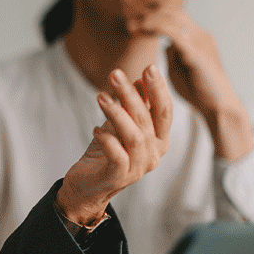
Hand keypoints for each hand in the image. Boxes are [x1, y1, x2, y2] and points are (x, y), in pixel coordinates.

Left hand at [58, 65, 171, 225]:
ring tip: (101, 97)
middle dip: (132, 95)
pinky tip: (95, 129)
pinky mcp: (119, 176)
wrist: (88, 185)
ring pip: (133, 136)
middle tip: (115, 74)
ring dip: (117, 113)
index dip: (158, 89)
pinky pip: (116, 154)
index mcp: (159, 140)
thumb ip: (134, 105)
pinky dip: (107, 139)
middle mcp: (154, 154)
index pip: (164, 111)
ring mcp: (138, 168)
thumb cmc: (106, 152)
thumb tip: (141, 80)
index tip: (150, 67)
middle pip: (147, 119)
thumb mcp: (120, 124)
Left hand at [132, 8, 253, 159]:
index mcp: (198, 38)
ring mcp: (200, 43)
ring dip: (151, 19)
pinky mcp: (196, 55)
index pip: (175, 17)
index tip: (134, 23)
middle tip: (130, 22)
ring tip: (133, 25)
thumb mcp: (180, 70)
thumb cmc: (198, 91)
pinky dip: (157, 28)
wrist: (219, 107)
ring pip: (173, 18)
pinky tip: (144, 29)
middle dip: (150, 14)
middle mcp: (201, 36)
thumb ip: (173, 55)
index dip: (155, 16)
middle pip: (173, 13)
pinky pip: (175, 34)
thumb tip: (164, 44)